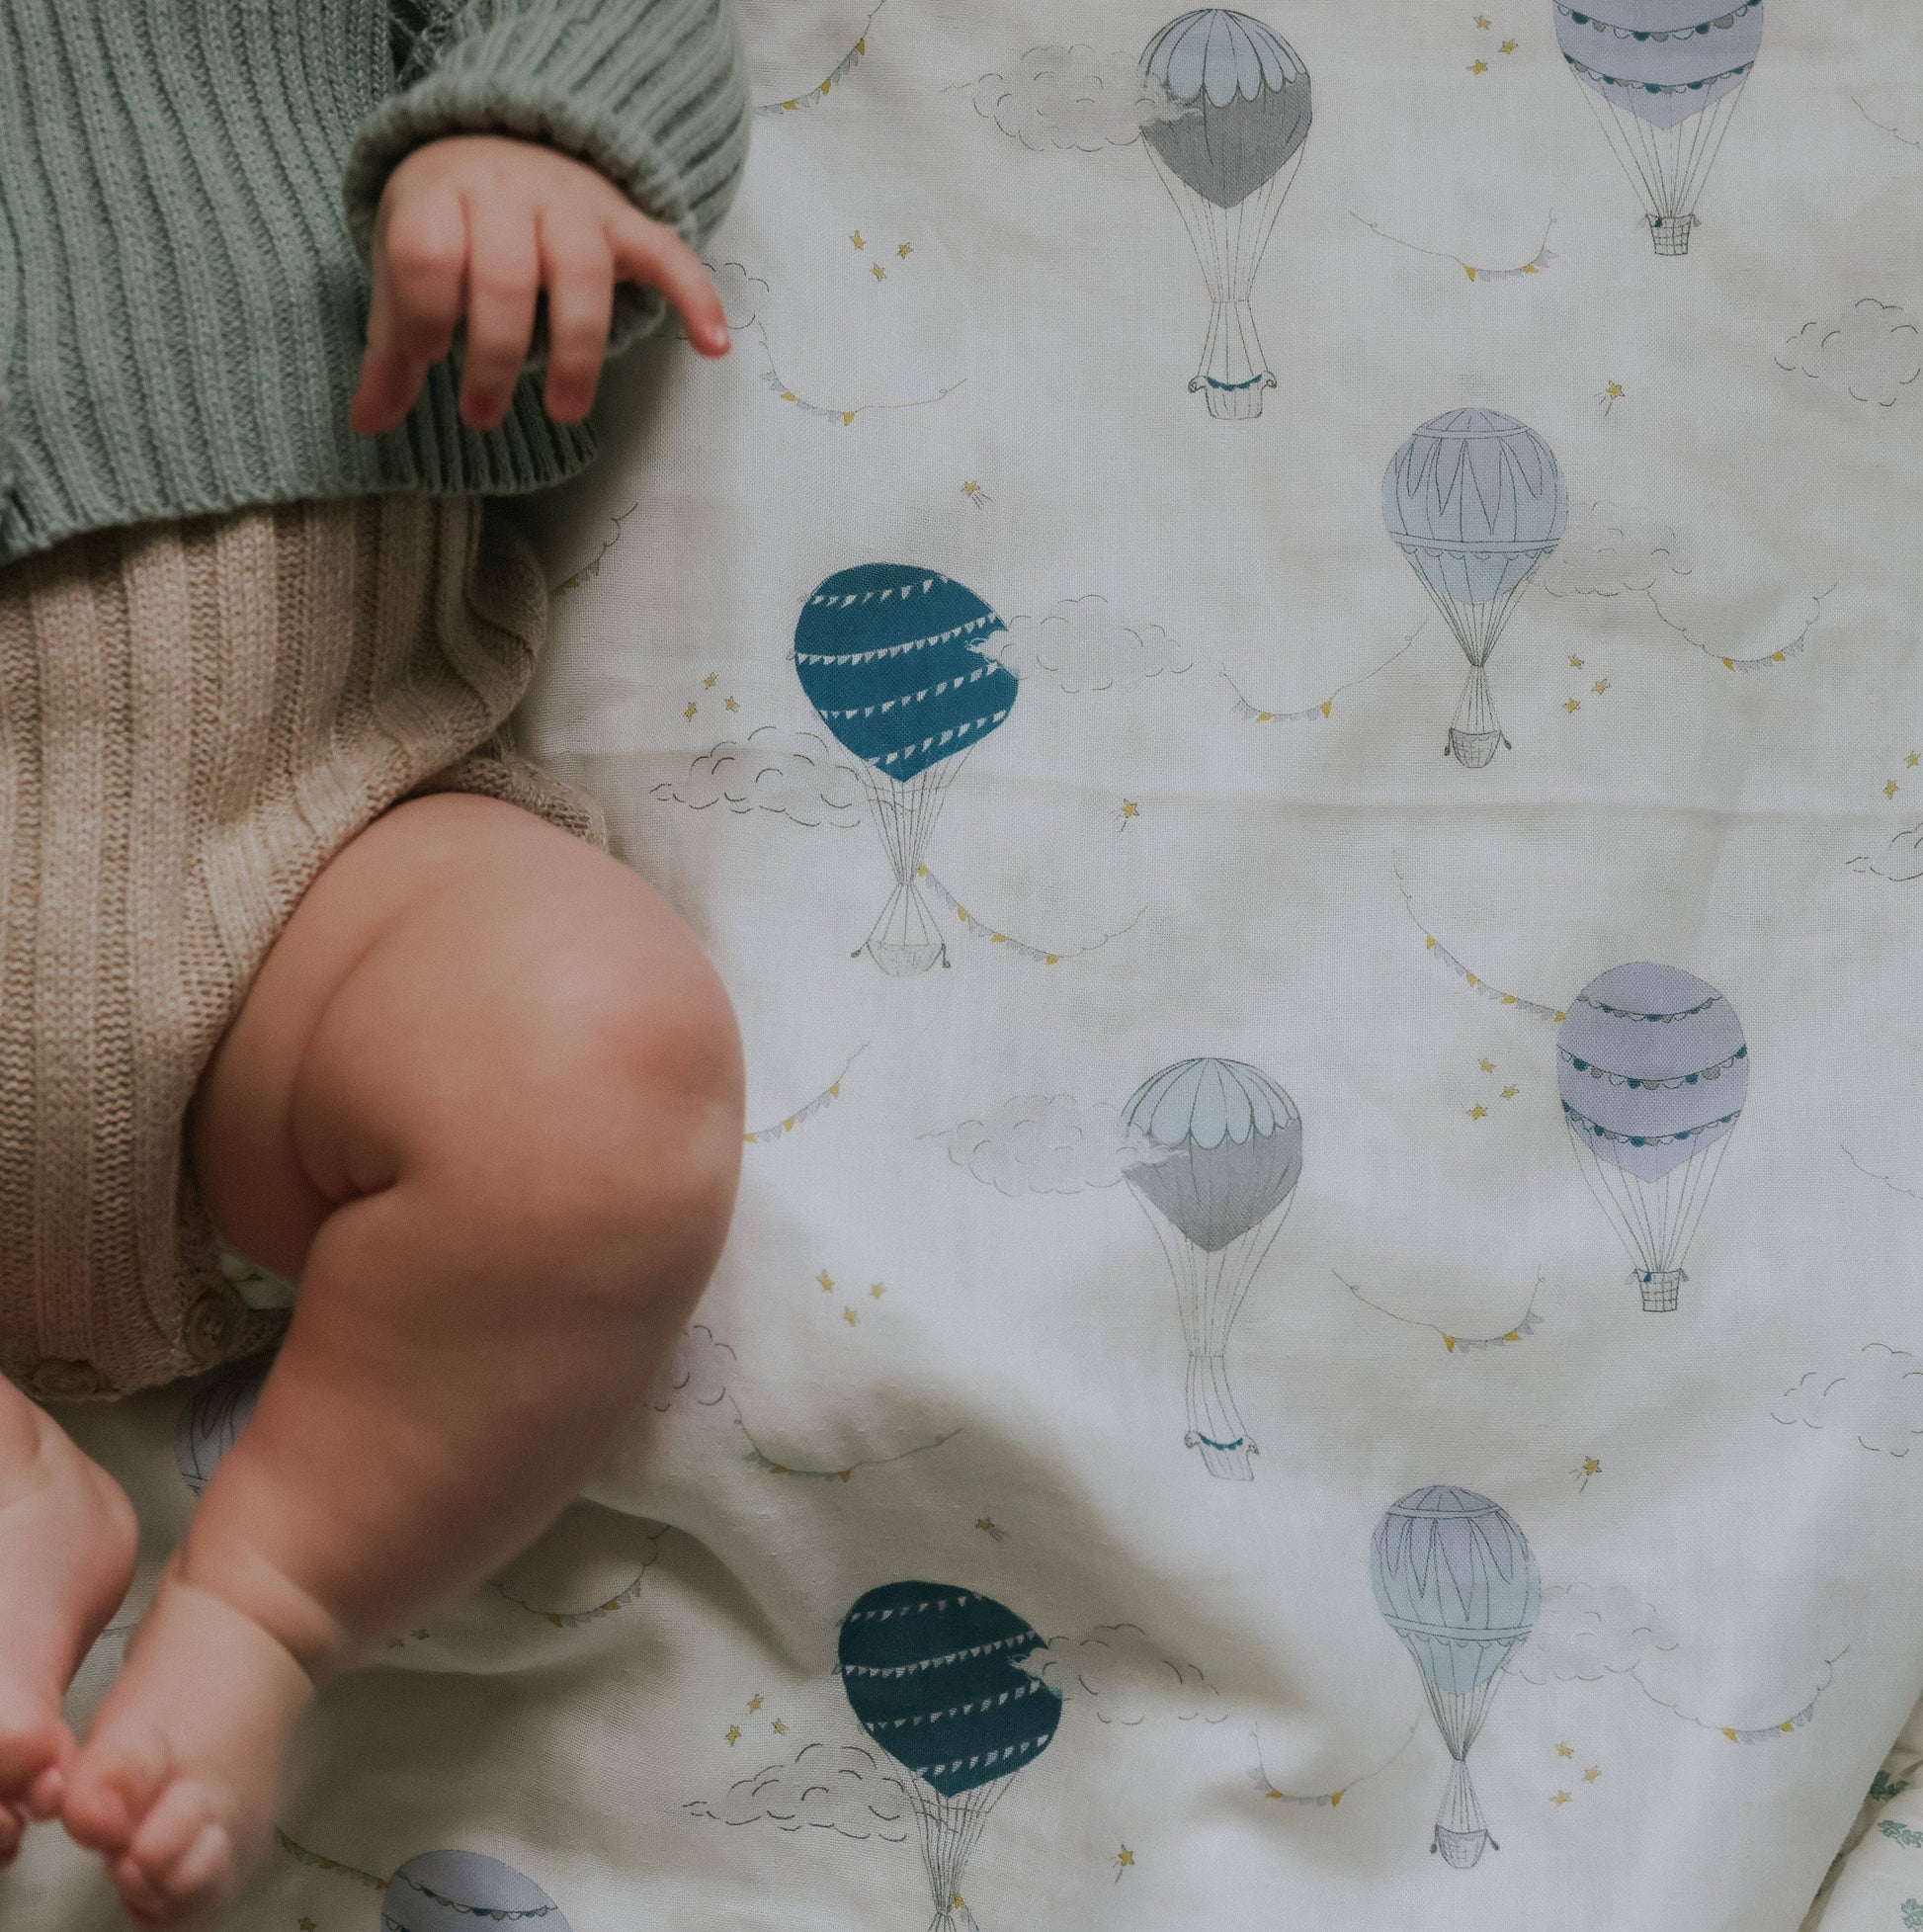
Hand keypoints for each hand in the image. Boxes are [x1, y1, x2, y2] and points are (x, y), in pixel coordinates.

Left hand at [348, 132, 730, 436]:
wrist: (502, 140)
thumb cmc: (450, 227)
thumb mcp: (405, 273)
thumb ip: (393, 349)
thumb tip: (365, 424)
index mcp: (440, 196)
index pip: (429, 252)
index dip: (426, 312)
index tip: (427, 356)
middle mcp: (509, 192)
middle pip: (507, 277)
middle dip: (494, 357)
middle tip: (481, 416)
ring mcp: (574, 205)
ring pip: (582, 276)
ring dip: (575, 351)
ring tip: (564, 412)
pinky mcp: (626, 223)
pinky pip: (668, 255)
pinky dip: (696, 297)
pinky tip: (714, 348)